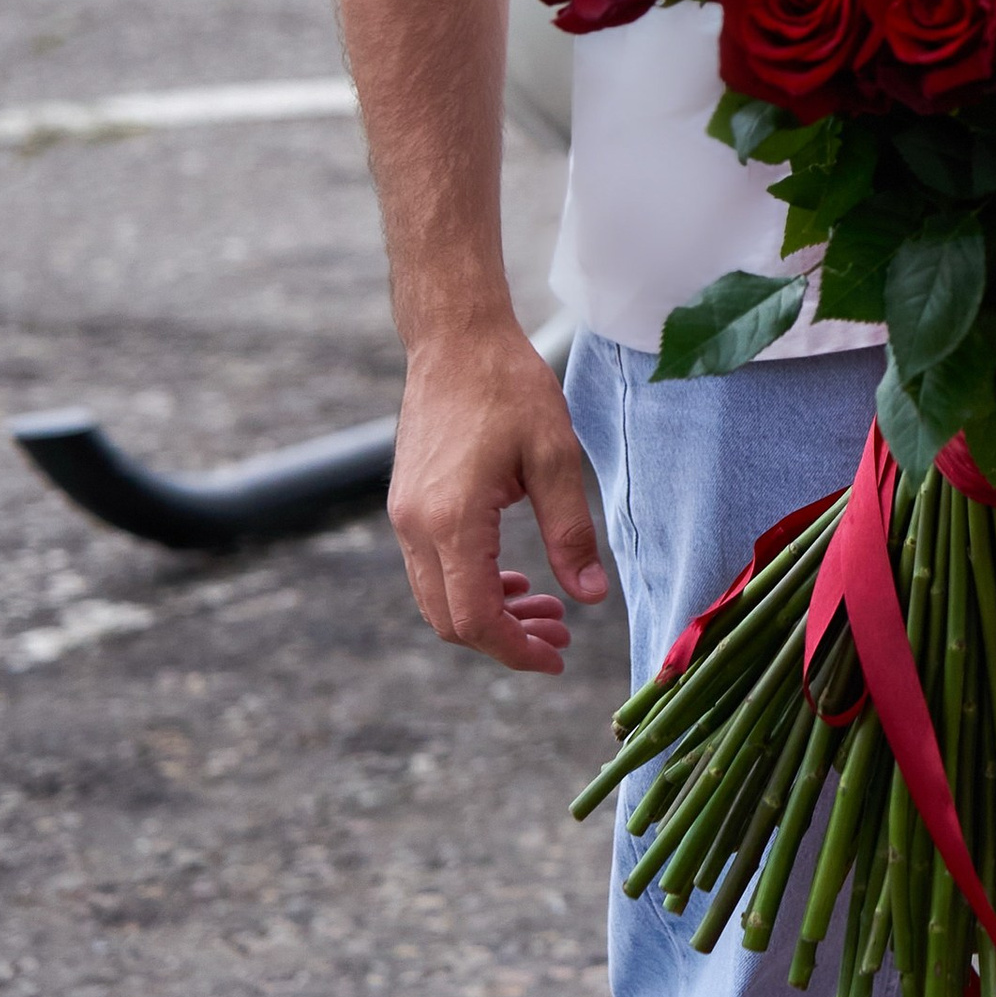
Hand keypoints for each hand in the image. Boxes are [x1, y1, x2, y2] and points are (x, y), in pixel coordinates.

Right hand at [389, 319, 608, 673]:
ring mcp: (404, 517)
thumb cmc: (510, 387)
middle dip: (506, 639)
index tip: (557, 657)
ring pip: (437, 600)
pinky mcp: (406, 506)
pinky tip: (512, 578)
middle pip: (451, 621)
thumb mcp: (555, 457)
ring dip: (488, 615)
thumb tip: (591, 598)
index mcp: (453, 520)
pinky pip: (431, 570)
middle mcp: (416, 527)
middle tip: (560, 635)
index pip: (477, 617)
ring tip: (545, 608)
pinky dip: (469, 587)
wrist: (456, 339)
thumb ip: (570, 532)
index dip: (516, 650)